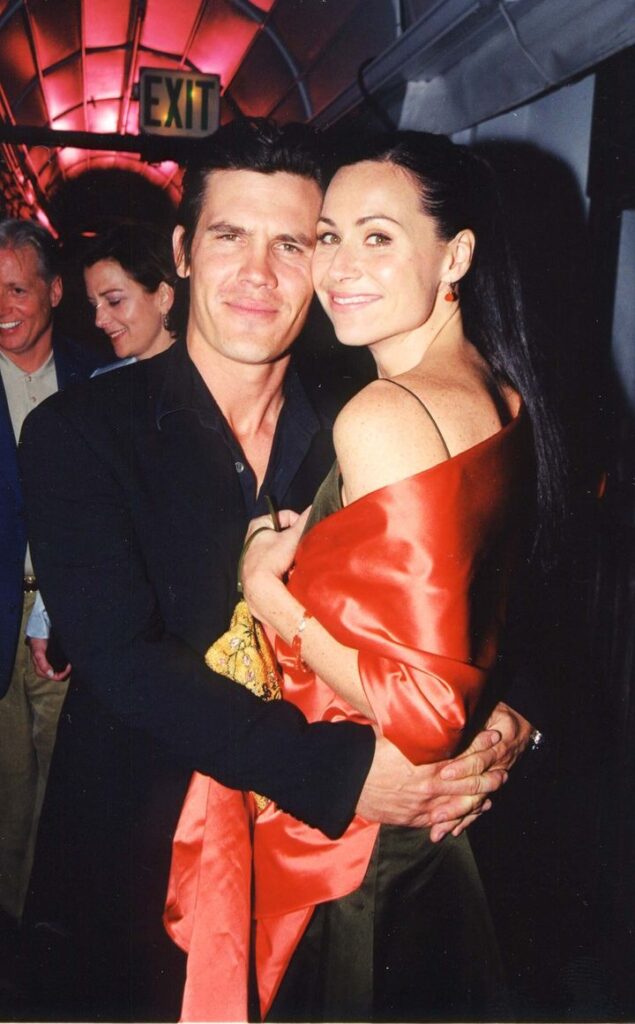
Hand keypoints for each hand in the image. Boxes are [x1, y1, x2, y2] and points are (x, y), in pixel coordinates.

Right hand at [27, 637, 70, 680]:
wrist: (38, 633)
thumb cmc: (37, 643)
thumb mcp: (39, 653)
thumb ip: (43, 664)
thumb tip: (50, 674)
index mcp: (40, 670)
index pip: (54, 677)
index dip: (62, 674)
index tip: (69, 666)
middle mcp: (45, 669)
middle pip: (58, 676)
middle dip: (65, 672)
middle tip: (71, 665)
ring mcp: (48, 666)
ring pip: (59, 672)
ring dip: (65, 669)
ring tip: (70, 663)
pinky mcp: (52, 661)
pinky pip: (60, 667)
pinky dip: (65, 666)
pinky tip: (68, 662)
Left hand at [241, 508, 309, 618]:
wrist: (259, 585)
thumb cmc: (272, 557)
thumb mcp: (292, 537)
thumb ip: (304, 521)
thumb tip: (315, 507)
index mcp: (258, 524)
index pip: (285, 515)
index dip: (297, 522)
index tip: (304, 532)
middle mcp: (252, 537)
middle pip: (282, 533)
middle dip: (293, 540)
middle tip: (300, 547)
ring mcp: (253, 554)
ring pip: (279, 548)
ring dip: (288, 553)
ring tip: (294, 559)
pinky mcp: (255, 568)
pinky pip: (274, 561)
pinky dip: (282, 563)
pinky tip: (287, 569)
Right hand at [356, 731, 506, 839]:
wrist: (347, 783)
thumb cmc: (367, 754)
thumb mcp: (390, 733)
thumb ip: (411, 727)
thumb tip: (422, 708)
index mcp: (425, 759)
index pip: (461, 750)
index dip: (480, 742)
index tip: (494, 735)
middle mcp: (429, 783)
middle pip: (468, 779)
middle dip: (488, 773)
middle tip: (503, 769)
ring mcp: (424, 804)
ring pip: (462, 802)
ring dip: (481, 796)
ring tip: (494, 790)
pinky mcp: (416, 818)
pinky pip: (446, 819)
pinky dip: (463, 815)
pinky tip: (474, 810)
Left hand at [432, 701, 533, 838]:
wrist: (522, 726)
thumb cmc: (499, 714)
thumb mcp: (490, 711)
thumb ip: (473, 719)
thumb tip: (450, 718)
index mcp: (497, 745)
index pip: (478, 758)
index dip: (463, 766)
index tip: (444, 774)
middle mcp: (497, 767)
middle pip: (476, 788)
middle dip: (455, 803)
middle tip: (436, 814)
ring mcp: (494, 779)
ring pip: (476, 802)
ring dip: (457, 817)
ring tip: (438, 831)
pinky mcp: (491, 787)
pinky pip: (480, 806)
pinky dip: (468, 819)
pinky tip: (454, 830)